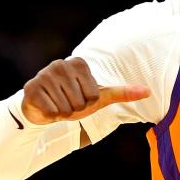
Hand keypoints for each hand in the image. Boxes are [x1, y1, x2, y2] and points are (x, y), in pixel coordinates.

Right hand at [21, 58, 149, 124]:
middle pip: (79, 102)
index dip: (89, 102)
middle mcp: (60, 64)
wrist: (44, 107)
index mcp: (79, 63)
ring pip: (65, 108)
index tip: (80, 96)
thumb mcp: (100, 97)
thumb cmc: (75, 99)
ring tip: (58, 104)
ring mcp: (44, 75)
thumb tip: (148, 91)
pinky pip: (51, 112)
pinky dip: (51, 115)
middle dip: (75, 109)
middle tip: (67, 103)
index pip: (94, 95)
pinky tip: (47, 107)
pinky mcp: (31, 88)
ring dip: (63, 112)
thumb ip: (123, 92)